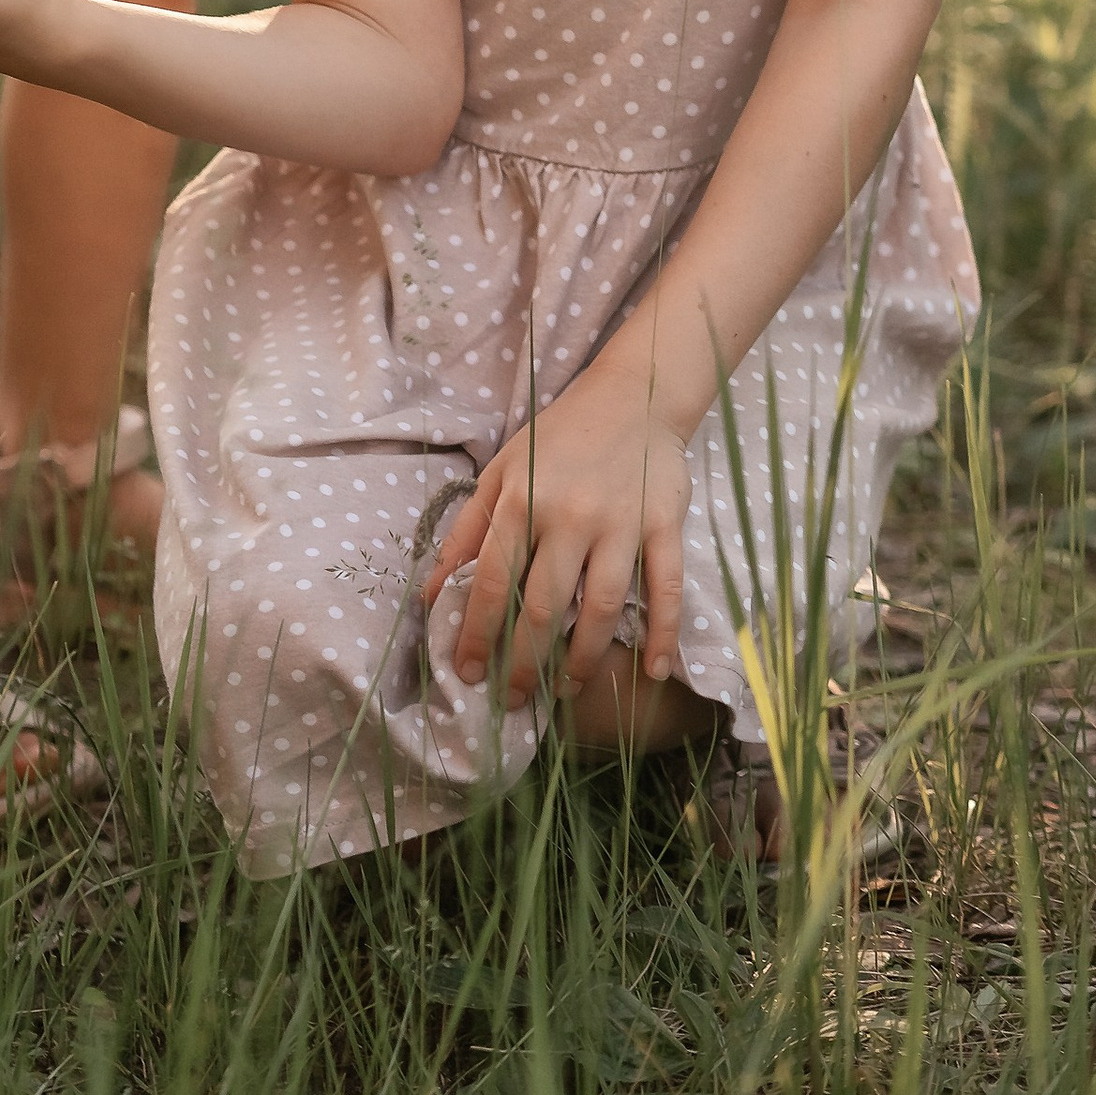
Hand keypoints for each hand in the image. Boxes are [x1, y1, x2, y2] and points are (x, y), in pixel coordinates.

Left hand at [425, 356, 690, 709]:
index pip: (491, 582)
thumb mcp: (502, 471)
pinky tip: (652, 671)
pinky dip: (662, 633)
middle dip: (523, 664)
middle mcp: (569, 514)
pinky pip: (665, 587)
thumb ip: (467, 532)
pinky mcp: (663, 524)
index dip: (475, 634)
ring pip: (600, 607)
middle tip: (513, 700)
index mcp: (522, 499)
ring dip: (581, 660)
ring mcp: (620, 521)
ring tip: (566, 690)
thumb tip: (430, 593)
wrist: (634, 395)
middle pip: (541, 606)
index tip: (468, 673)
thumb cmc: (559, 438)